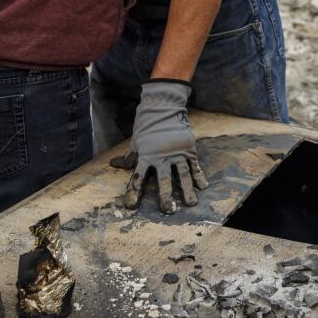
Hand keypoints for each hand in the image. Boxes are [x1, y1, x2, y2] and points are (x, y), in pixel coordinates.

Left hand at [123, 80, 208, 213]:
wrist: (164, 108)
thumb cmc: (147, 126)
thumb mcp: (136, 141)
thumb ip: (130, 156)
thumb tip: (114, 164)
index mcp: (146, 155)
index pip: (138, 177)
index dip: (133, 192)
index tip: (130, 206)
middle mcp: (162, 156)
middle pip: (164, 179)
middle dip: (166, 196)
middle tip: (168, 210)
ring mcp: (177, 152)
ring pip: (182, 174)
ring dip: (186, 189)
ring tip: (190, 203)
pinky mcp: (189, 148)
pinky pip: (194, 164)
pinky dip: (199, 175)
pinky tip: (203, 186)